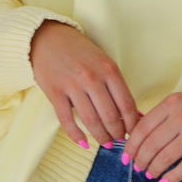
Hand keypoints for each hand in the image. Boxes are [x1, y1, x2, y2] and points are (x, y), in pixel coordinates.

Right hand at [30, 20, 140, 148]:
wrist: (46, 38)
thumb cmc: (79, 52)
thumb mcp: (103, 62)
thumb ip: (116, 86)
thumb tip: (135, 114)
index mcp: (108, 69)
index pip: (126, 103)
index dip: (132, 123)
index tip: (133, 132)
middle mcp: (91, 77)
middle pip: (110, 115)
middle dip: (117, 133)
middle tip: (119, 140)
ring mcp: (72, 85)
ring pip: (91, 120)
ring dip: (100, 136)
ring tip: (106, 143)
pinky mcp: (54, 93)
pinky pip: (67, 120)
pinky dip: (76, 135)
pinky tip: (84, 143)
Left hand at [123, 91, 181, 181]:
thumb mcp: (174, 106)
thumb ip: (155, 119)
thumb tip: (131, 142)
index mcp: (171, 104)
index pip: (143, 128)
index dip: (131, 145)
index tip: (126, 157)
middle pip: (152, 144)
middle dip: (141, 160)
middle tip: (138, 167)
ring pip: (166, 157)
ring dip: (154, 169)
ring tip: (150, 174)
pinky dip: (171, 177)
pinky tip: (163, 181)